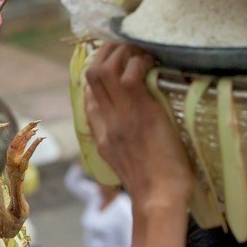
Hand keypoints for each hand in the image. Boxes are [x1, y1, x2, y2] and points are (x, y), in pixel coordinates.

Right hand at [84, 43, 193, 211]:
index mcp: (101, 134)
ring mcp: (120, 117)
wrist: (158, 200)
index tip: (114, 59)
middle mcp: (105, 122)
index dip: (98, 70)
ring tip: (140, 50)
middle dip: (107, 52)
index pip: (88, 93)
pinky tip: (152, 62)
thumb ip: (123, 142)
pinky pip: (131, 76)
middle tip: (128, 45)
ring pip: (106, 69)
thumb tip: (133, 128)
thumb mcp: (129, 163)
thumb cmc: (153, 186)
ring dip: (122, 52)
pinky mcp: (140, 114)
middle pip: (91, 74)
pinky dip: (140, 62)